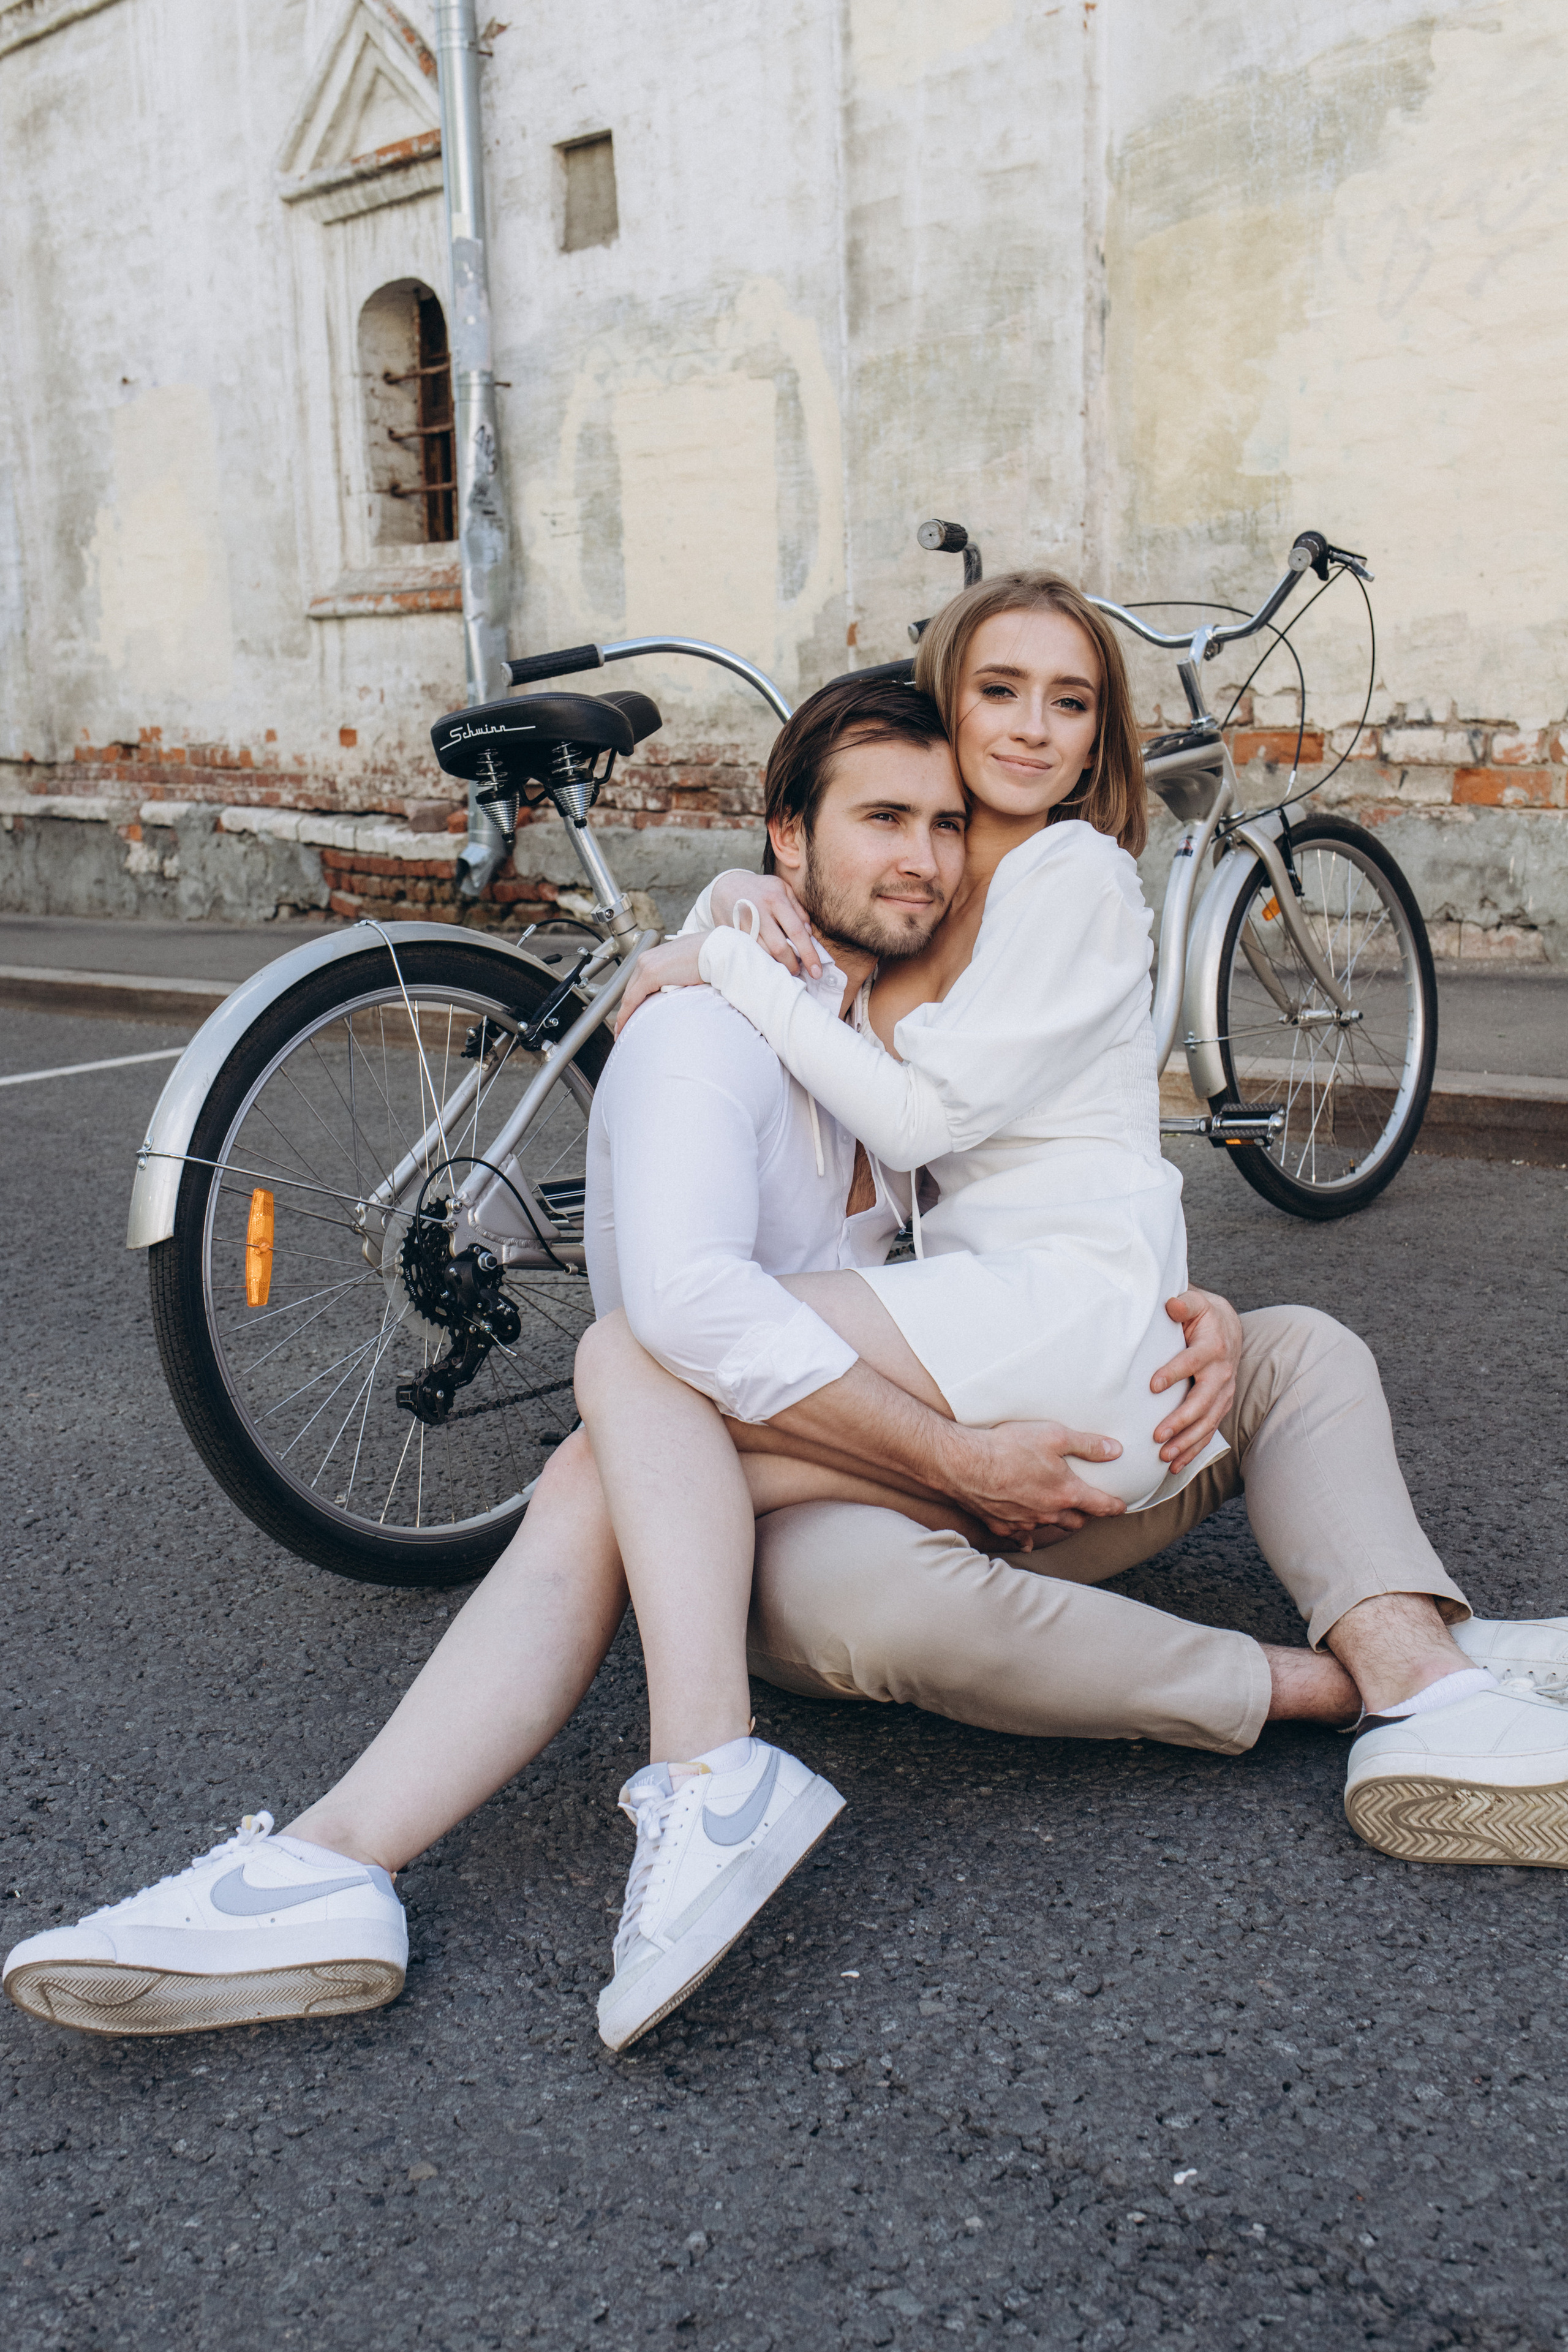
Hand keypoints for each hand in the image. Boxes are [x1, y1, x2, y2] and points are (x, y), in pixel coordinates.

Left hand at [613, 933, 704, 1034]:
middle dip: (627, 1009)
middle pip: (631, 990)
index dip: (633, 1002)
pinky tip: (623, 1027)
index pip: (638, 984)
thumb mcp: (687, 969)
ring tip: (622, 1032)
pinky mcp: (650, 973)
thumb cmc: (709, 959)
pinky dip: (626, 1014)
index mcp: (654, 957)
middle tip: (625, 1027)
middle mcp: (646, 959)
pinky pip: (632, 999)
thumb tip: (677, 991)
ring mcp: (646, 965)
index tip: (631, 1015)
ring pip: (630, 996)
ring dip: (625, 1014)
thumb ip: (676, 978)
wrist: (717, 950)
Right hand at [710, 870, 821, 978]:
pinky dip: (763, 960)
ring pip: (764, 953)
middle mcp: (759, 911)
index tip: (817, 971)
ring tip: (785, 967)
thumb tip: (809, 934)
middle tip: (798, 971)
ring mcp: (744, 923)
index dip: (809, 954)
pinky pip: (751, 952)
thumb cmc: (761, 889)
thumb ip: (799, 910)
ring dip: (777, 965)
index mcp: (776, 899)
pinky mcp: (733, 933)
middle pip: (779, 948)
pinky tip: (769, 960)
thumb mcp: (783, 889)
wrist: (725, 886)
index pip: (796, 931)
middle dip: (791, 965)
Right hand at [937, 1419, 1126, 1548]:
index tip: (1120, 1507)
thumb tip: (1116, 1451)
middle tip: (1086, 1505)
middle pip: (1076, 1522)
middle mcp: (1047, 1512)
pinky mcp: (1001, 1524)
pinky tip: (1028, 1535)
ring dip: (1055, 1519)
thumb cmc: (1008, 1446)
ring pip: (1049, 1526)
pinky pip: (1020, 1535)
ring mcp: (1024, 1522)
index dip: (1114, 1506)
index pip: (1100, 1505)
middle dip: (1085, 1515)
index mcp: (1065, 1492)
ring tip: (1055, 1509)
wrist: (964, 1463)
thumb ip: (1087, 1445)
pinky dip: (1027, 1534)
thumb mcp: (1054, 1435)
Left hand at [1150, 1286, 1240, 1472]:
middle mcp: (1221, 1373)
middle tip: (1157, 1435)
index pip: (1192, 1362)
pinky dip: (1193, 1450)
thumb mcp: (1195, 1303)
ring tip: (1164, 1456)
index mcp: (1213, 1347)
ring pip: (1207, 1422)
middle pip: (1202, 1401)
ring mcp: (1222, 1393)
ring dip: (1186, 1442)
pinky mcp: (1219, 1406)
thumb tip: (1171, 1304)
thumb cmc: (1203, 1316)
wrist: (1227, 1328)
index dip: (1174, 1373)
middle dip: (1181, 1420)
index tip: (1153, 1385)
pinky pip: (1208, 1431)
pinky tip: (1175, 1465)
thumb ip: (1184, 1304)